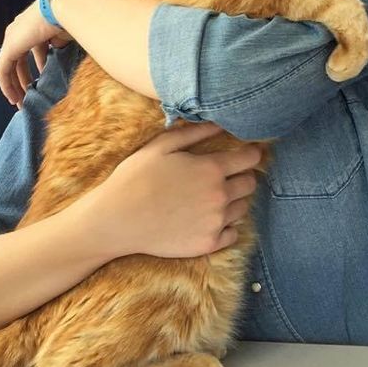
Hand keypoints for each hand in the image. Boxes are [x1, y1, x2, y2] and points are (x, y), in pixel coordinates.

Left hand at [0, 0, 70, 106]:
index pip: (32, 52)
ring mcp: (13, 38)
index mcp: (35, 27)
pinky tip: (13, 98)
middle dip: (24, 80)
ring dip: (15, 86)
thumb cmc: (72, 18)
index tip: (41, 83)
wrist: (65, 6)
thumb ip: (60, 47)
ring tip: (21, 102)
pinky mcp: (9, 48)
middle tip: (29, 97)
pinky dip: (6, 85)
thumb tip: (60, 58)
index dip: (37, 68)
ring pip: (9, 67)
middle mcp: (21, 31)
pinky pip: (3, 71)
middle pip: (19, 61)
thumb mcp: (66, 36)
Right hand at [78, 123, 262, 260]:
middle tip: (228, 176)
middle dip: (244, 177)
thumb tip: (221, 122)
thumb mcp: (161, 145)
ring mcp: (215, 223)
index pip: (250, 159)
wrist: (115, 221)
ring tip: (214, 198)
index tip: (249, 153)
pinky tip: (209, 219)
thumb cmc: (135, 178)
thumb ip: (195, 132)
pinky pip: (233, 234)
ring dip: (235, 201)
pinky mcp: (208, 244)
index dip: (252, 154)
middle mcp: (219, 196)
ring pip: (243, 208)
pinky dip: (227, 226)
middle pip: (250, 184)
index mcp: (211, 169)